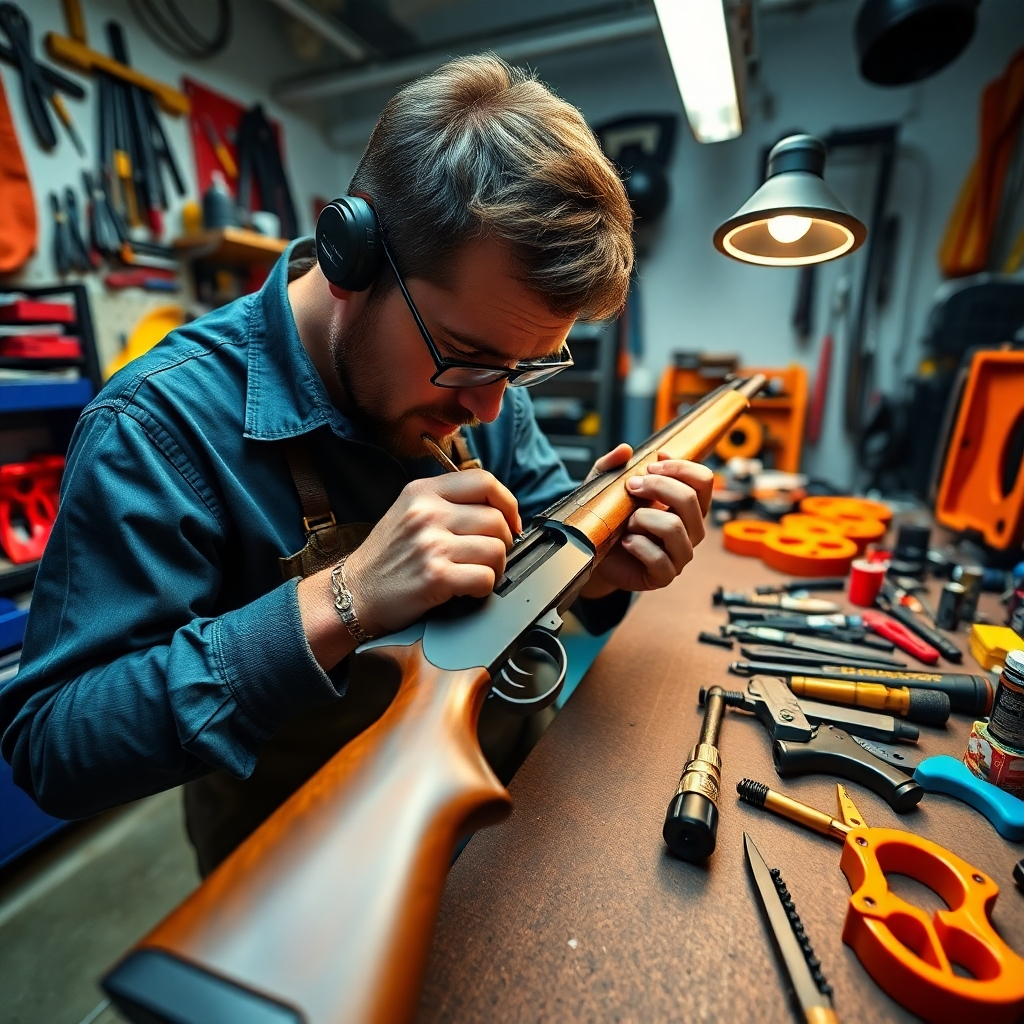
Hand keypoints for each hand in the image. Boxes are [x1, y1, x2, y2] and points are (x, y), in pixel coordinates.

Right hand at [342, 470, 520, 636]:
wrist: (353, 593)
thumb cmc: (385, 558)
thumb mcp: (407, 512)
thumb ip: (446, 502)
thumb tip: (496, 509)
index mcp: (422, 491)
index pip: (484, 480)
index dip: (507, 502)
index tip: (510, 521)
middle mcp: (427, 513)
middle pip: (496, 518)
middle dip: (503, 541)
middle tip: (491, 556)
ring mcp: (431, 544)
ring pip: (497, 549)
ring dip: (496, 567)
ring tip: (478, 573)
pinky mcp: (435, 576)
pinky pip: (485, 578)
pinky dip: (484, 587)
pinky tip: (468, 589)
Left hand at [580, 444, 713, 597]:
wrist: (597, 553)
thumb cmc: (611, 518)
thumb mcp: (606, 486)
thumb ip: (611, 466)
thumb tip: (624, 450)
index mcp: (687, 505)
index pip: (703, 480)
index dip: (679, 468)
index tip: (652, 465)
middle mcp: (690, 529)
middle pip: (689, 499)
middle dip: (657, 486)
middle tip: (631, 486)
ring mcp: (680, 554)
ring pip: (674, 527)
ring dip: (644, 518)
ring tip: (628, 521)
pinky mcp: (665, 575)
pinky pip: (659, 559)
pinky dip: (638, 546)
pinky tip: (626, 542)